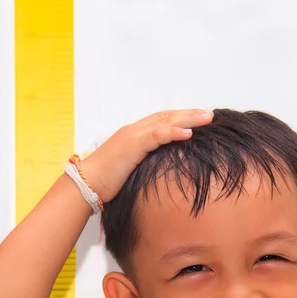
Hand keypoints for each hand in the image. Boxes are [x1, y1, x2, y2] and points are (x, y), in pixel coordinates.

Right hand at [79, 109, 213, 202]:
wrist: (86, 183)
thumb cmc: (105, 181)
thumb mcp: (129, 169)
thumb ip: (143, 163)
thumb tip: (158, 170)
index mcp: (133, 135)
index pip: (161, 121)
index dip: (180, 118)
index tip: (198, 119)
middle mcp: (134, 130)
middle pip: (167, 117)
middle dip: (189, 114)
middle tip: (209, 114)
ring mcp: (133, 136)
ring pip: (165, 122)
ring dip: (187, 119)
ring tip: (206, 118)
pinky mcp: (132, 145)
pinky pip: (157, 136)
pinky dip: (173, 132)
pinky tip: (188, 132)